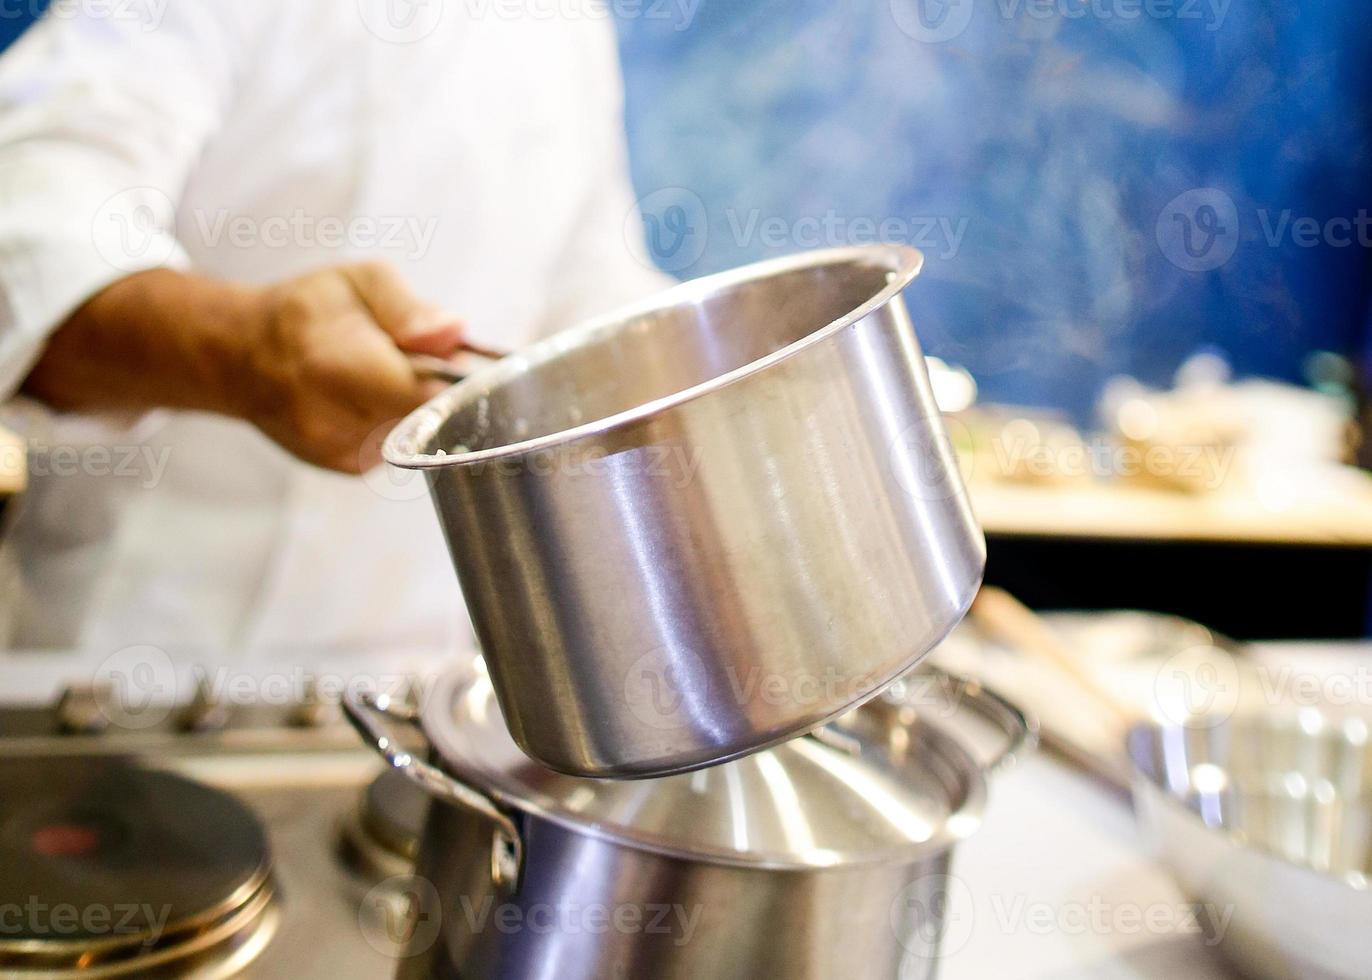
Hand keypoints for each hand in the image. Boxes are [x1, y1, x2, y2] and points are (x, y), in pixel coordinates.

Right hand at [243, 262, 463, 472]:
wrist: (242, 355)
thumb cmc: (305, 312)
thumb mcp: (358, 281)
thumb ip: (409, 308)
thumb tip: (453, 335)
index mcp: (335, 365)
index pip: (424, 396)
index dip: (457, 383)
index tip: (460, 363)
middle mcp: (331, 418)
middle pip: (427, 416)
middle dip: (436, 388)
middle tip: (414, 357)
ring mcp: (337, 450)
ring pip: (418, 433)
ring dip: (416, 405)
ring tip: (383, 373)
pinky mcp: (346, 466)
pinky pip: (400, 445)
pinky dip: (398, 420)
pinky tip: (369, 397)